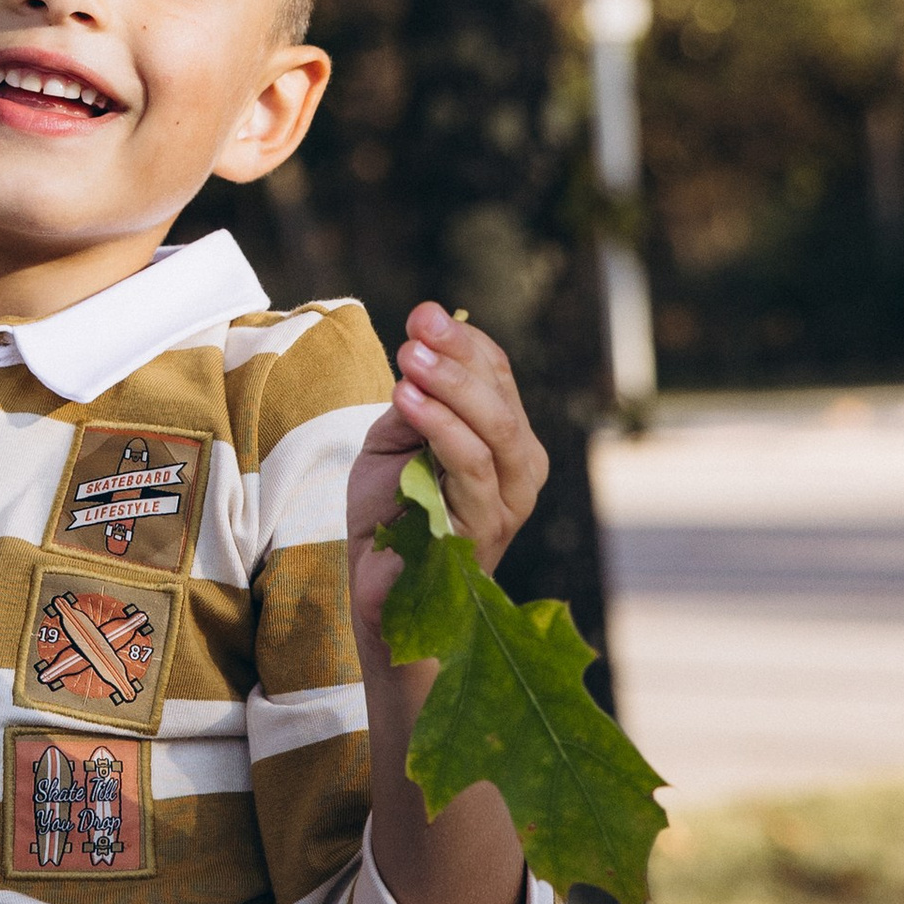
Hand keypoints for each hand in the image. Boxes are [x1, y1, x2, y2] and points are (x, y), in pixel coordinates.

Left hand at [346, 304, 548, 652]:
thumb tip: (422, 346)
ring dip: (449, 387)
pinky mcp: (484, 529)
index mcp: (506, 440)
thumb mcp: (396, 442)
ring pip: (493, 429)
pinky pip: (469, 468)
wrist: (383, 589)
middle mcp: (520, 469)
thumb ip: (415, 400)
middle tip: (418, 329)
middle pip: (500, 396)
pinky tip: (407, 400)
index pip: (497, 375)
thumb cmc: (391, 514)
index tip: (423, 314)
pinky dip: (439, 427)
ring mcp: (507, 501)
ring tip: (409, 358)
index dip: (463, 341)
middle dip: (458, 355)